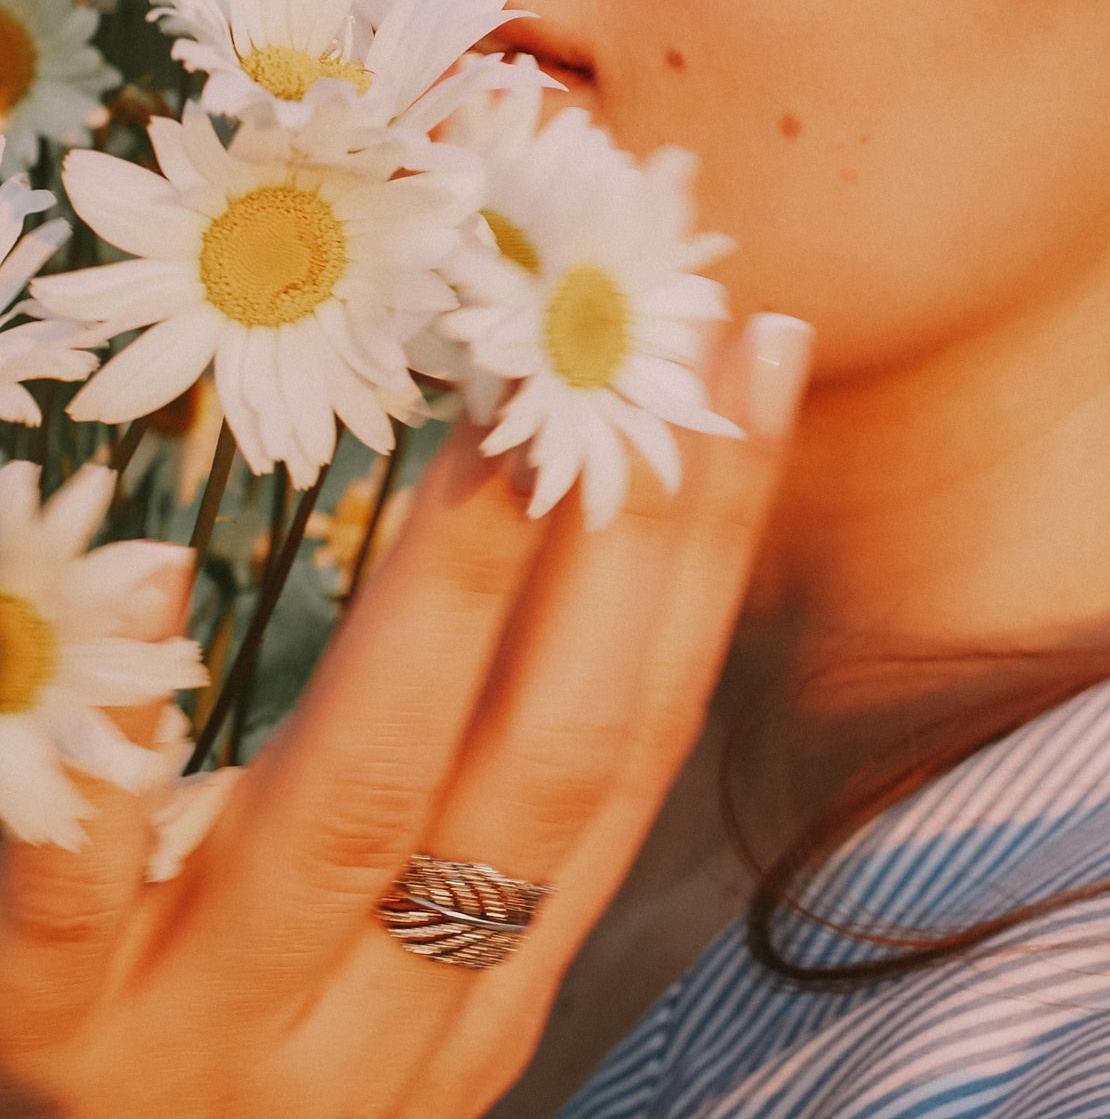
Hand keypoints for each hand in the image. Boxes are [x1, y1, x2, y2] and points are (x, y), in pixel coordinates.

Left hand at [0, 311, 812, 1118]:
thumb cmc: (243, 1047)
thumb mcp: (390, 942)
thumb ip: (465, 778)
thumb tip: (556, 503)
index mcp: (501, 976)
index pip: (647, 735)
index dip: (712, 545)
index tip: (753, 359)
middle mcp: (402, 1019)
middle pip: (556, 761)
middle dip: (620, 540)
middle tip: (639, 347)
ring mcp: (224, 1034)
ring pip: (361, 804)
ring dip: (450, 595)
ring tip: (494, 429)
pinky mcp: (52, 1035)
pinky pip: (76, 894)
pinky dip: (126, 742)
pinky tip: (155, 573)